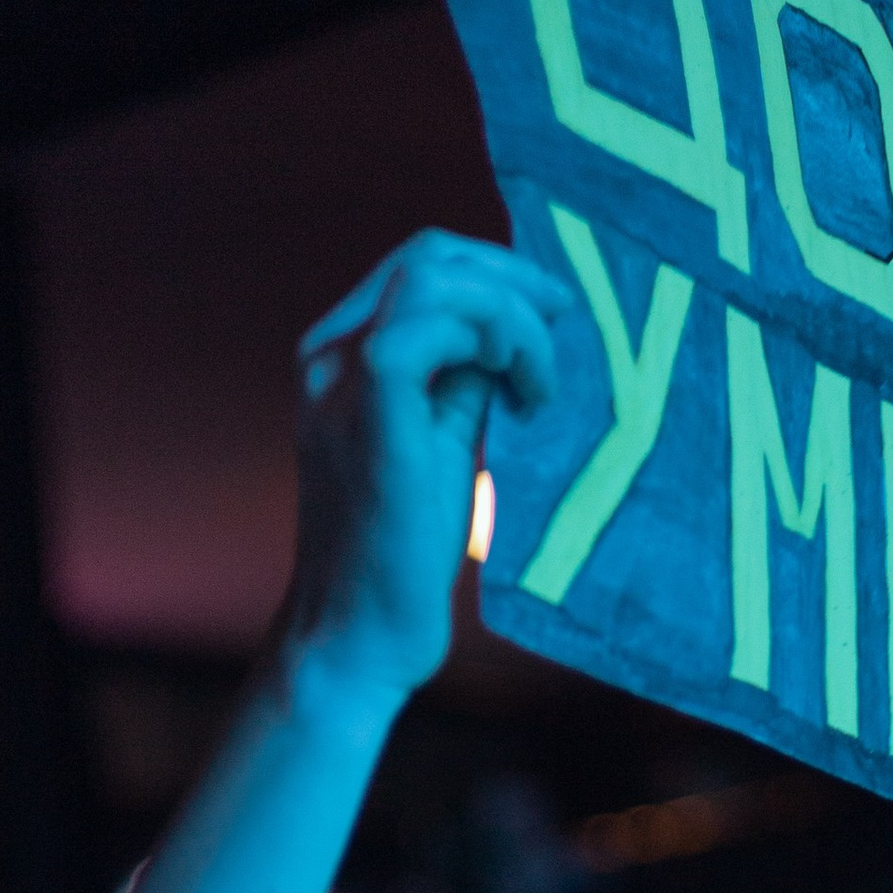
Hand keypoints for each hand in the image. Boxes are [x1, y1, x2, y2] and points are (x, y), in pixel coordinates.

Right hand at [287, 231, 567, 697]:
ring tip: (540, 386)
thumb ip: (464, 381)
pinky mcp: (368, 415)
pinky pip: (425, 328)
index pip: (422, 267)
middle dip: (516, 281)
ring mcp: (339, 381)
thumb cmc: (403, 553)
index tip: (558, 320)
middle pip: (429, 256)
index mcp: (340, 355)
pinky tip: (523, 394)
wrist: (358, 636)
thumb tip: (515, 330)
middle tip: (566, 335)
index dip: (501, 273)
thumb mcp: (443, 443)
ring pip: (432, 278)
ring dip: (512, 316)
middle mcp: (327, 355)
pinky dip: (494, 339)